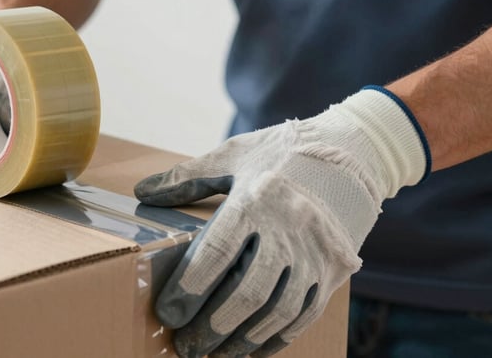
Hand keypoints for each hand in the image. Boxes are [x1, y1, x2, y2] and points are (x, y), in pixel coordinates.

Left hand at [135, 88, 427, 356]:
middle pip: (249, 290)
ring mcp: (315, 252)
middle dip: (213, 324)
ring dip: (244, 338)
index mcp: (257, 199)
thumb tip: (142, 192)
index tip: (168, 313)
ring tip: (215, 353)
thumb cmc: (280, 154)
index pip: (218, 251)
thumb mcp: (232, 156)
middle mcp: (289, 228)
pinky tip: (253, 347)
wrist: (350, 156)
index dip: (190, 287)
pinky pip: (305, 313)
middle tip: (186, 345)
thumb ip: (186, 177)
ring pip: (279, 309)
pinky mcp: (334, 269)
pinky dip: (278, 336)